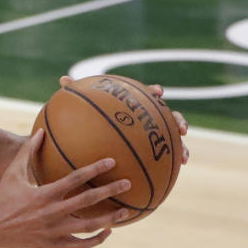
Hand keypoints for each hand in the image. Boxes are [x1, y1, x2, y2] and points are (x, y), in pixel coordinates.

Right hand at [0, 129, 130, 247]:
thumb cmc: (3, 198)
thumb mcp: (12, 173)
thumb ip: (27, 152)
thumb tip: (41, 131)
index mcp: (44, 194)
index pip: (75, 178)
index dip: (94, 169)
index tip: (112, 162)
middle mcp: (52, 213)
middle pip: (87, 201)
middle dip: (110, 191)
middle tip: (127, 184)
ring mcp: (54, 231)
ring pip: (89, 226)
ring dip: (109, 218)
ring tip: (126, 211)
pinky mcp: (54, 245)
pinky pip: (80, 245)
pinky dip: (96, 240)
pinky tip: (107, 232)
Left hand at [59, 76, 189, 164]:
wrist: (97, 140)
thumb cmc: (89, 119)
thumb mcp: (82, 109)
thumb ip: (76, 94)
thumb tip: (63, 79)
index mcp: (135, 104)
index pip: (147, 94)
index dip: (154, 92)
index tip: (157, 92)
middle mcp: (148, 118)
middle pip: (167, 115)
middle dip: (176, 120)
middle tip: (181, 127)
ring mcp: (154, 135)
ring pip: (173, 138)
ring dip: (181, 145)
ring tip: (184, 156)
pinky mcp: (154, 151)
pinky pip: (168, 156)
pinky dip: (176, 159)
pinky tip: (178, 168)